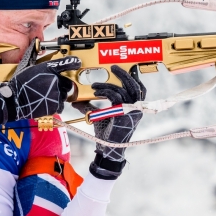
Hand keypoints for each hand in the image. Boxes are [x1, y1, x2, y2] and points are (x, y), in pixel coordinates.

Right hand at [0, 57, 80, 123]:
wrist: (15, 99)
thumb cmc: (21, 84)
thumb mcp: (32, 69)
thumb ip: (45, 69)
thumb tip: (53, 68)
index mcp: (49, 69)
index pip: (66, 63)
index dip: (73, 63)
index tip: (78, 63)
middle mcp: (55, 79)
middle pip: (68, 83)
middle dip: (62, 86)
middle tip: (50, 88)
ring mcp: (56, 92)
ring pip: (64, 95)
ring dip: (58, 96)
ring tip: (45, 96)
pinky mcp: (55, 104)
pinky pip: (61, 105)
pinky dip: (56, 105)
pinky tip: (45, 102)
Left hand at [73, 65, 145, 179]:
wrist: (107, 149)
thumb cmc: (106, 134)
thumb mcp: (100, 116)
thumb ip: (91, 106)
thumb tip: (76, 100)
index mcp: (135, 108)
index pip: (140, 89)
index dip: (133, 78)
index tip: (123, 70)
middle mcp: (137, 109)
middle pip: (135, 85)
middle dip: (124, 74)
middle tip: (113, 67)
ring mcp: (132, 111)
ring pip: (123, 90)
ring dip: (108, 84)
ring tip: (95, 84)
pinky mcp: (123, 113)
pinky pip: (115, 96)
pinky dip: (105, 91)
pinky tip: (96, 92)